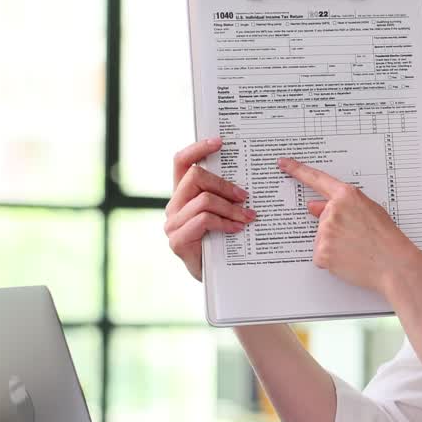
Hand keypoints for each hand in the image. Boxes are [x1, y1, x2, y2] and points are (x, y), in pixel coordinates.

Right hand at [165, 138, 254, 281]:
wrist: (216, 280)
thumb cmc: (222, 244)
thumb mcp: (223, 214)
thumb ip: (224, 196)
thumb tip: (247, 179)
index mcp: (182, 194)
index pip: (181, 162)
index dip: (198, 148)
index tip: (220, 142)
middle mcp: (173, 206)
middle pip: (195, 177)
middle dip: (224, 184)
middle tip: (245, 197)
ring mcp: (173, 224)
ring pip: (203, 200)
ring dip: (230, 208)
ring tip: (248, 217)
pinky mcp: (178, 241)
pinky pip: (203, 220)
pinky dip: (224, 222)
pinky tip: (237, 229)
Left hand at [278, 157, 421, 295]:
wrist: (393, 265)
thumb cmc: (386, 238)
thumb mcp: (370, 211)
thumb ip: (342, 205)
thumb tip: (313, 206)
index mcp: (347, 196)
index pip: (316, 179)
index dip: (297, 170)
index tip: (284, 163)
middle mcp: (333, 211)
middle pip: (323, 218)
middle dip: (336, 227)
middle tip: (357, 237)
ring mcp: (325, 232)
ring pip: (321, 237)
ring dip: (334, 244)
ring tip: (357, 249)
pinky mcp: (321, 252)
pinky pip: (321, 254)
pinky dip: (332, 259)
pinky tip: (349, 259)